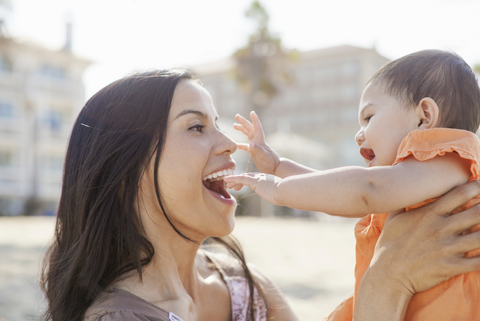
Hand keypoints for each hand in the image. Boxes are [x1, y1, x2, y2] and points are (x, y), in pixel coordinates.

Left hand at [224, 173, 282, 205]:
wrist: (287, 191)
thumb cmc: (287, 195)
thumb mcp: (282, 194)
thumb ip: (280, 194)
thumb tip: (282, 199)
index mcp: (269, 180)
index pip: (256, 179)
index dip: (248, 181)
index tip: (243, 185)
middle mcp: (263, 177)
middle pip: (248, 177)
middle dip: (240, 180)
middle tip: (232, 184)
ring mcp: (258, 179)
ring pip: (243, 177)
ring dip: (234, 180)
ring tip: (227, 183)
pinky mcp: (255, 181)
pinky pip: (241, 179)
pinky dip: (233, 178)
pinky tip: (226, 180)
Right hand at [234, 111, 279, 174]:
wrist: (275, 169)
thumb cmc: (270, 163)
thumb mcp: (264, 156)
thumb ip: (258, 150)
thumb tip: (250, 144)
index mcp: (260, 141)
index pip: (257, 128)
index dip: (255, 120)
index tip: (252, 112)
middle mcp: (258, 142)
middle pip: (250, 129)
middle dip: (244, 122)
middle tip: (236, 116)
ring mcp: (255, 147)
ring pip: (248, 135)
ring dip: (242, 129)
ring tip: (234, 125)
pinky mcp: (254, 152)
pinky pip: (245, 146)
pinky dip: (240, 145)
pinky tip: (236, 145)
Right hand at [372, 180, 479, 295]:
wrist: (388, 275)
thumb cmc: (388, 245)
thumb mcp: (392, 219)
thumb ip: (402, 203)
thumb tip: (401, 190)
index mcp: (429, 214)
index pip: (459, 194)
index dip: (475, 188)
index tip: (479, 187)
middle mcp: (441, 229)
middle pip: (477, 213)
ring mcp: (448, 248)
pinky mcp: (451, 266)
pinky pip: (478, 262)